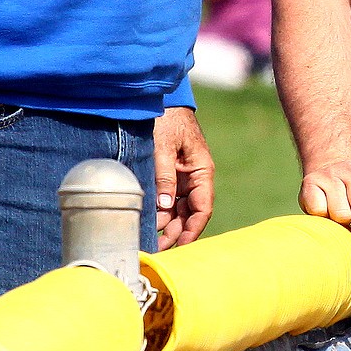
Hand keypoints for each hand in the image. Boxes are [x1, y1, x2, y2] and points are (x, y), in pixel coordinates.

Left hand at [154, 107, 213, 247]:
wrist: (161, 101)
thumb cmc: (167, 120)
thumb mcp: (164, 146)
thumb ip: (164, 176)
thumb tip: (164, 205)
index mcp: (202, 172)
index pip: (202, 209)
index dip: (192, 230)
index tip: (180, 246)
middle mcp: (195, 180)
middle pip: (189, 215)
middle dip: (175, 233)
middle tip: (159, 249)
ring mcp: (182, 180)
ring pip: (177, 211)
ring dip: (166, 226)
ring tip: (150, 241)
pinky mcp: (170, 178)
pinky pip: (167, 201)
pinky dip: (159, 214)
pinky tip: (148, 225)